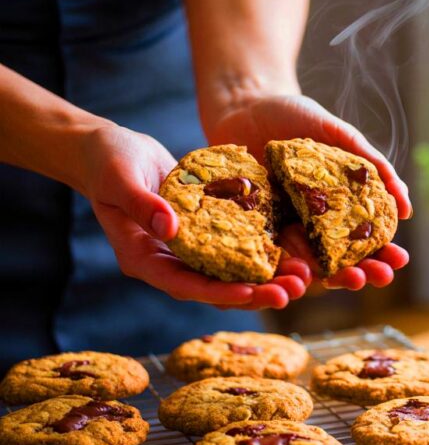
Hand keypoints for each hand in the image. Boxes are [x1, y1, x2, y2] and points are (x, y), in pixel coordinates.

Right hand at [78, 125, 311, 308]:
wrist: (111, 150)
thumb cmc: (108, 162)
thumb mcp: (120, 180)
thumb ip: (142, 205)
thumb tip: (170, 229)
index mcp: (143, 259)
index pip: (183, 285)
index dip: (216, 293)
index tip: (248, 294)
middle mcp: (169, 262)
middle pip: (215, 289)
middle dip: (254, 293)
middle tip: (292, 293)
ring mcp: (189, 251)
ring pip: (232, 274)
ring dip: (266, 278)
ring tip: (303, 279)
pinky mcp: (206, 233)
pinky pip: (238, 248)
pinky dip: (264, 251)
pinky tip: (295, 251)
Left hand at [205, 94, 410, 288]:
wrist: (244, 102)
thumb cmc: (296, 116)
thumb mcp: (342, 136)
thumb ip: (375, 167)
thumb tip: (407, 208)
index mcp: (339, 208)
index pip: (366, 240)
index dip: (384, 254)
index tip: (399, 261)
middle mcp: (311, 224)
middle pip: (338, 261)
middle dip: (357, 273)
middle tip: (370, 278)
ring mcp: (280, 227)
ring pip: (302, 263)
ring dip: (319, 278)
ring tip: (330, 281)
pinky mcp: (249, 227)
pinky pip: (263, 251)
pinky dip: (275, 266)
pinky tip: (290, 272)